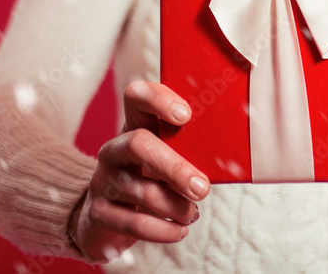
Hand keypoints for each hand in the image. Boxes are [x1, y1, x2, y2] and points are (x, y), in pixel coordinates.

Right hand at [69, 81, 209, 259]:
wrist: (104, 222)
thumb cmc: (148, 182)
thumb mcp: (164, 161)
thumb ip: (187, 152)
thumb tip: (229, 161)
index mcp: (133, 127)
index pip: (136, 96)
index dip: (158, 99)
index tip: (185, 115)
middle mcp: (114, 150)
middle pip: (138, 143)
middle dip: (174, 167)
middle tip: (202, 188)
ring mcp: (103, 181)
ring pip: (141, 190)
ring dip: (174, 206)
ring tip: (191, 213)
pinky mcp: (98, 214)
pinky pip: (133, 223)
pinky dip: (162, 231)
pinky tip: (179, 231)